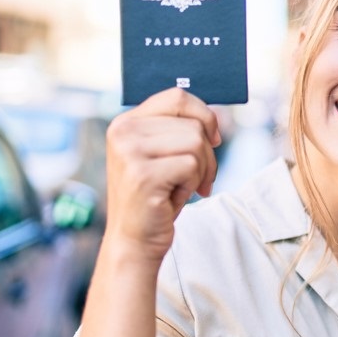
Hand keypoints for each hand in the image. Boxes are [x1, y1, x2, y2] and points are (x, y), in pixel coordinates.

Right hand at [102, 88, 220, 263]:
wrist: (135, 240)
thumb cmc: (155, 197)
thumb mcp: (161, 155)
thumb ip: (176, 129)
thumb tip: (213, 118)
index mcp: (126, 122)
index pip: (177, 96)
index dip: (205, 115)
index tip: (213, 140)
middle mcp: (123, 131)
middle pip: (193, 123)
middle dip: (207, 154)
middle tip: (196, 179)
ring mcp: (130, 152)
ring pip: (196, 142)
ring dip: (201, 170)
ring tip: (183, 187)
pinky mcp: (142, 174)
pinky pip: (191, 165)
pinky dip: (193, 183)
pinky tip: (175, 197)